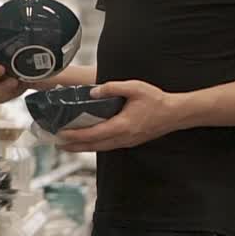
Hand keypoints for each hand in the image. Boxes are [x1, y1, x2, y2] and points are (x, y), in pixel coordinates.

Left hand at [57, 80, 188, 152]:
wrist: (176, 113)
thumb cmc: (157, 101)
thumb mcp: (134, 88)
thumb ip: (112, 88)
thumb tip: (94, 91)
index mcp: (122, 126)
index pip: (93, 134)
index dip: (75, 135)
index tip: (61, 135)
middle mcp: (123, 138)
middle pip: (94, 146)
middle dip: (74, 146)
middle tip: (58, 144)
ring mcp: (127, 142)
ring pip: (101, 148)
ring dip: (84, 147)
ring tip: (68, 145)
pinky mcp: (130, 141)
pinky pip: (108, 146)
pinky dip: (95, 145)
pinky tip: (89, 141)